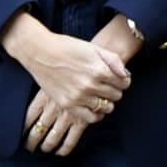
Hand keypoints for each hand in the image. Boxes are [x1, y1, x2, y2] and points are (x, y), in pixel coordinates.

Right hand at [2, 13, 130, 114]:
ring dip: (107, 102)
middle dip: (115, 90)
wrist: (40, 52)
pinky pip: (91, 118)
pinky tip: (95, 107)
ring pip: (106, 107)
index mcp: (99, 69)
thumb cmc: (68, 47)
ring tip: (101, 95)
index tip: (118, 79)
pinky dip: (96, 115)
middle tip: (108, 86)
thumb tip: (126, 75)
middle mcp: (90, 85)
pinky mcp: (68, 105)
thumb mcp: (94, 48)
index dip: (123, 81)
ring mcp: (78, 96)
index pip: (124, 83)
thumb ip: (113, 60)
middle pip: (116, 95)